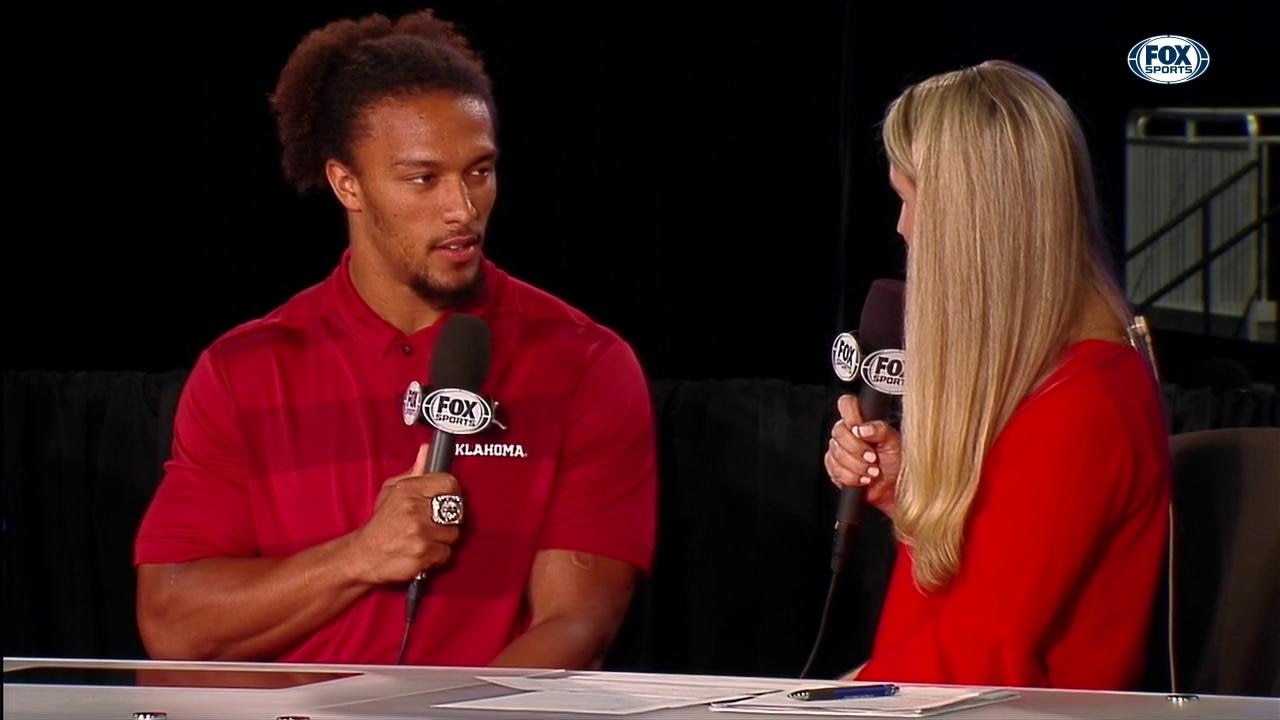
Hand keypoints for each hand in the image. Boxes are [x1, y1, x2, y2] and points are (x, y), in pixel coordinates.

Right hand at [348, 443, 462, 584]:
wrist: (363, 555)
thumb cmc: (380, 523)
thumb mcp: (391, 491)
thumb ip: (414, 472)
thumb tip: (426, 451)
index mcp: (408, 491)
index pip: (449, 483)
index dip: (453, 492)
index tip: (450, 498)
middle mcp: (415, 510)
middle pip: (455, 510)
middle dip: (447, 518)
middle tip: (434, 522)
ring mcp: (420, 532)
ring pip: (452, 533)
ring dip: (442, 538)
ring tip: (426, 537)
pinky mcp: (423, 553)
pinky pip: (446, 552)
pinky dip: (437, 555)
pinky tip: (423, 550)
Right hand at [824, 395, 901, 518]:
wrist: (895, 489)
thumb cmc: (898, 463)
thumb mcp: (895, 442)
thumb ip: (880, 430)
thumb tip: (863, 428)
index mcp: (862, 421)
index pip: (847, 404)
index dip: (850, 414)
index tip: (860, 428)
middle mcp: (849, 434)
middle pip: (838, 431)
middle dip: (857, 449)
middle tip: (872, 457)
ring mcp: (840, 451)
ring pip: (836, 453)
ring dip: (856, 466)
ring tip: (871, 471)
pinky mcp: (835, 468)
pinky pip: (834, 469)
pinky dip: (850, 477)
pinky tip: (862, 479)